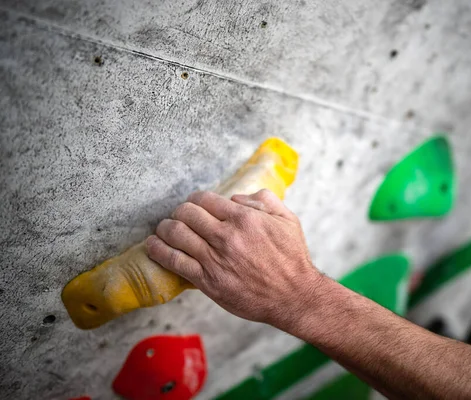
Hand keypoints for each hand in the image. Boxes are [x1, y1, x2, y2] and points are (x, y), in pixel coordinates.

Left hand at [146, 190, 323, 326]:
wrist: (293, 296)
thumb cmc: (292, 259)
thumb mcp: (287, 220)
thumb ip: (264, 200)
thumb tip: (236, 198)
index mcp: (244, 218)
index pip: (205, 199)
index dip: (195, 199)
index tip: (193, 204)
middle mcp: (226, 236)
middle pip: (186, 213)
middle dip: (179, 212)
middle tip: (179, 217)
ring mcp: (214, 259)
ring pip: (175, 234)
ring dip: (164, 228)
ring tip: (163, 229)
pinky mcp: (207, 281)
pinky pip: (174, 261)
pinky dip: (158, 251)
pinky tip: (153, 246)